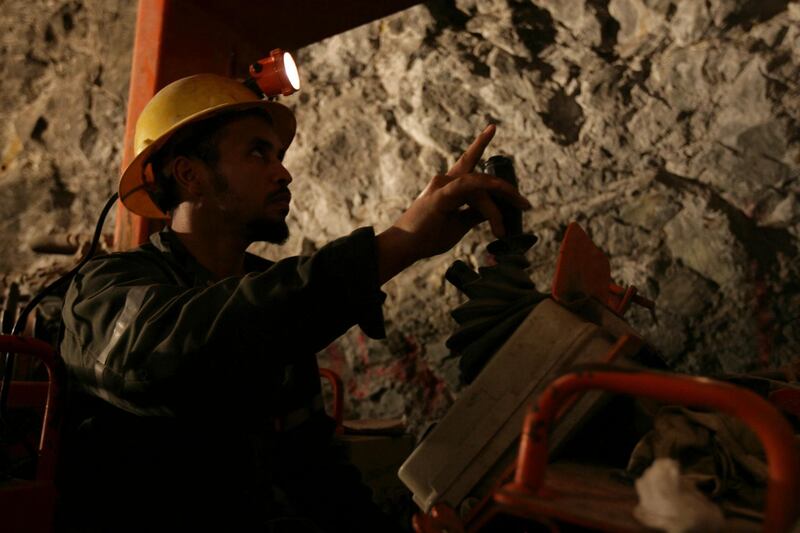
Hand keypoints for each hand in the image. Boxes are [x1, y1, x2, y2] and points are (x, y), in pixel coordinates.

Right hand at [376, 125, 530, 282]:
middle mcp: (444, 181)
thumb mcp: (459, 224)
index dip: (480, 144)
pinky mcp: (440, 197)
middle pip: (482, 180)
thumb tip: (495, 209)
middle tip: (525, 204)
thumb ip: (475, 214)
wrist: (404, 248)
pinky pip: (467, 188)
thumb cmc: (428, 237)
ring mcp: (441, 186)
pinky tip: (498, 189)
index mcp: (448, 186)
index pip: (468, 162)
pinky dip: (485, 192)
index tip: (492, 128)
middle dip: (506, 190)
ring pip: (479, 188)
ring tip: (501, 231)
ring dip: (495, 209)